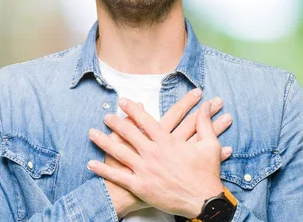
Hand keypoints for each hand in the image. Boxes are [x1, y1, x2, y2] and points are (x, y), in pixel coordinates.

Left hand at [88, 98, 224, 217]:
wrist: (203, 201)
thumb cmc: (207, 173)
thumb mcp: (210, 144)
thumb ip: (204, 123)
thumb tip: (206, 105)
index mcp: (167, 142)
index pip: (146, 121)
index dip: (133, 110)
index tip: (123, 101)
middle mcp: (153, 153)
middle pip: (129, 134)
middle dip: (115, 122)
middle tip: (106, 116)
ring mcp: (145, 170)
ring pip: (119, 152)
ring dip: (104, 142)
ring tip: (92, 133)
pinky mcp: (141, 186)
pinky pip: (118, 176)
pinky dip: (104, 169)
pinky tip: (92, 163)